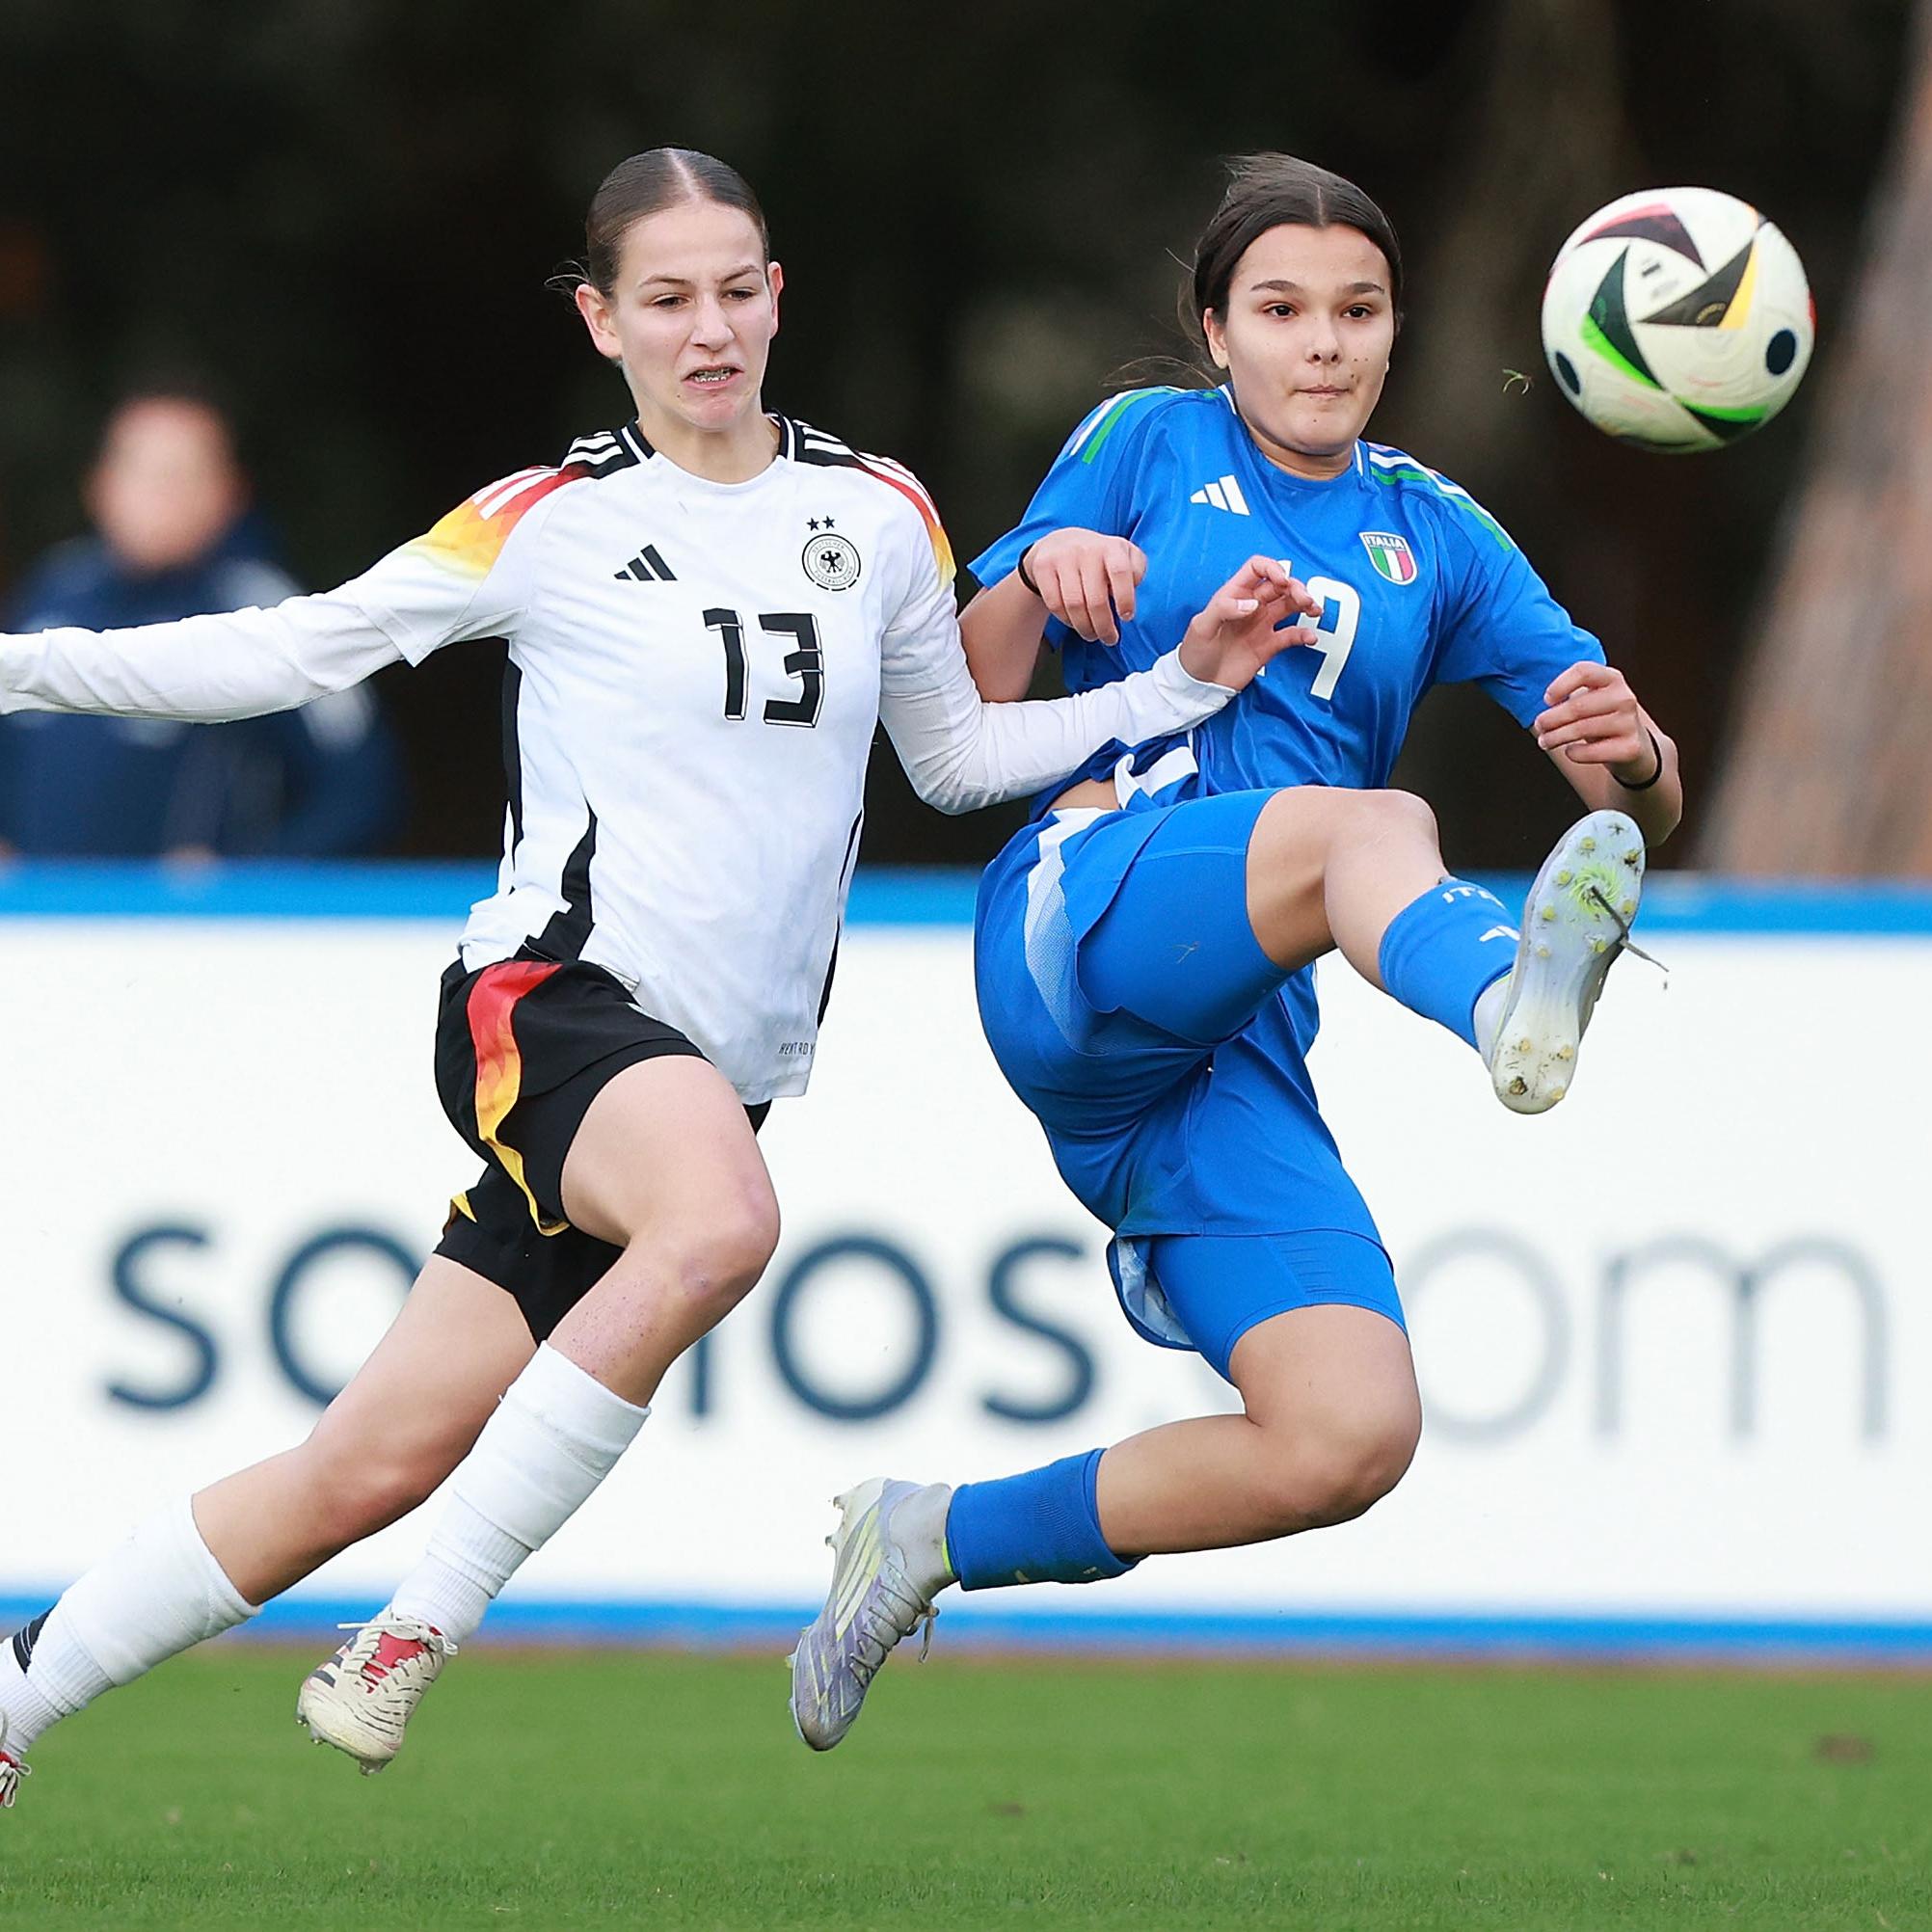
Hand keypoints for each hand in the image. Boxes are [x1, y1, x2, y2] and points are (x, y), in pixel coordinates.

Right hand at [1020, 528, 1147, 644]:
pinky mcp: (1043, 567)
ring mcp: (1062, 558)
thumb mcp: (1125, 555)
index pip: (1120, 573)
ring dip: (1085, 627)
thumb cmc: (1100, 557)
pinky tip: (1075, 622)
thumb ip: (1137, 570)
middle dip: (1104, 626)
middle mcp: (1086, 550)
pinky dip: (1066, 619)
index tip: (1126, 617)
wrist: (1060, 542)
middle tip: (1110, 639)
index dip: (1125, 599)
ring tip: (1092, 635)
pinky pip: (1055, 604)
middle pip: (1095, 599)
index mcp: (1111, 547)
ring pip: (1074, 605)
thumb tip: (1134, 587)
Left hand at [1176, 558, 1324, 691]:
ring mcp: (1262, 625)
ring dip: (1306, 603)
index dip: (1273, 568)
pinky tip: (1310, 637)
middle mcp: (1251, 606)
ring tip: (1314, 610)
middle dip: (1296, 587)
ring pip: (1290, 605)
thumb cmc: (1193, 653)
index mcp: (1234, 594)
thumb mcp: (1201, 627)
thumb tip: (1253, 604)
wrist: (1198, 686)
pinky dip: (1304, 634)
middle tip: (1304, 599)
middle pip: (1280, 585)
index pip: (1257, 568)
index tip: (1282, 581)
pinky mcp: (1269, 646)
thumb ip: (1224, 609)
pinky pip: (1292, 635)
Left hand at [1534, 662, 1657, 782]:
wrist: (1632, 744)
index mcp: (1612, 678)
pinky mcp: (1630, 748)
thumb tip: (1542, 716)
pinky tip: (1570, 751)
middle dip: (1550, 719)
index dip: (1560, 685)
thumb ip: (1568, 696)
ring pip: (1581, 729)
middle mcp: (1624, 697)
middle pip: (1577, 706)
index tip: (1547, 700)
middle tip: (1539, 727)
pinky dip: (1573, 753)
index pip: (1583, 671)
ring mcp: (1629, 722)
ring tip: (1545, 742)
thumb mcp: (1589, 698)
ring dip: (1555, 737)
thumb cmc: (1600, 717)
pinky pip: (1591, 752)